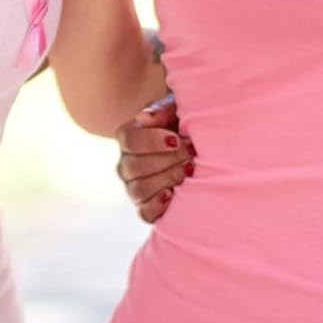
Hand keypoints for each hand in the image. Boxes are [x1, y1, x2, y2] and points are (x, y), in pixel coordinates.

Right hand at [116, 95, 193, 223]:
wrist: (196, 145)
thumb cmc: (184, 124)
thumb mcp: (175, 109)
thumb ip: (161, 110)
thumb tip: (145, 118)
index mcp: (128, 137)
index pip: (127, 141)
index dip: (151, 141)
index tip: (176, 139)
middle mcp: (126, 163)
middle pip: (133, 167)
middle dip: (166, 161)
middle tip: (191, 153)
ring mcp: (134, 187)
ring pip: (138, 191)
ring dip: (166, 180)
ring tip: (188, 171)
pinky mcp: (147, 207)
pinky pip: (144, 213)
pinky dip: (158, 207)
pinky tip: (174, 194)